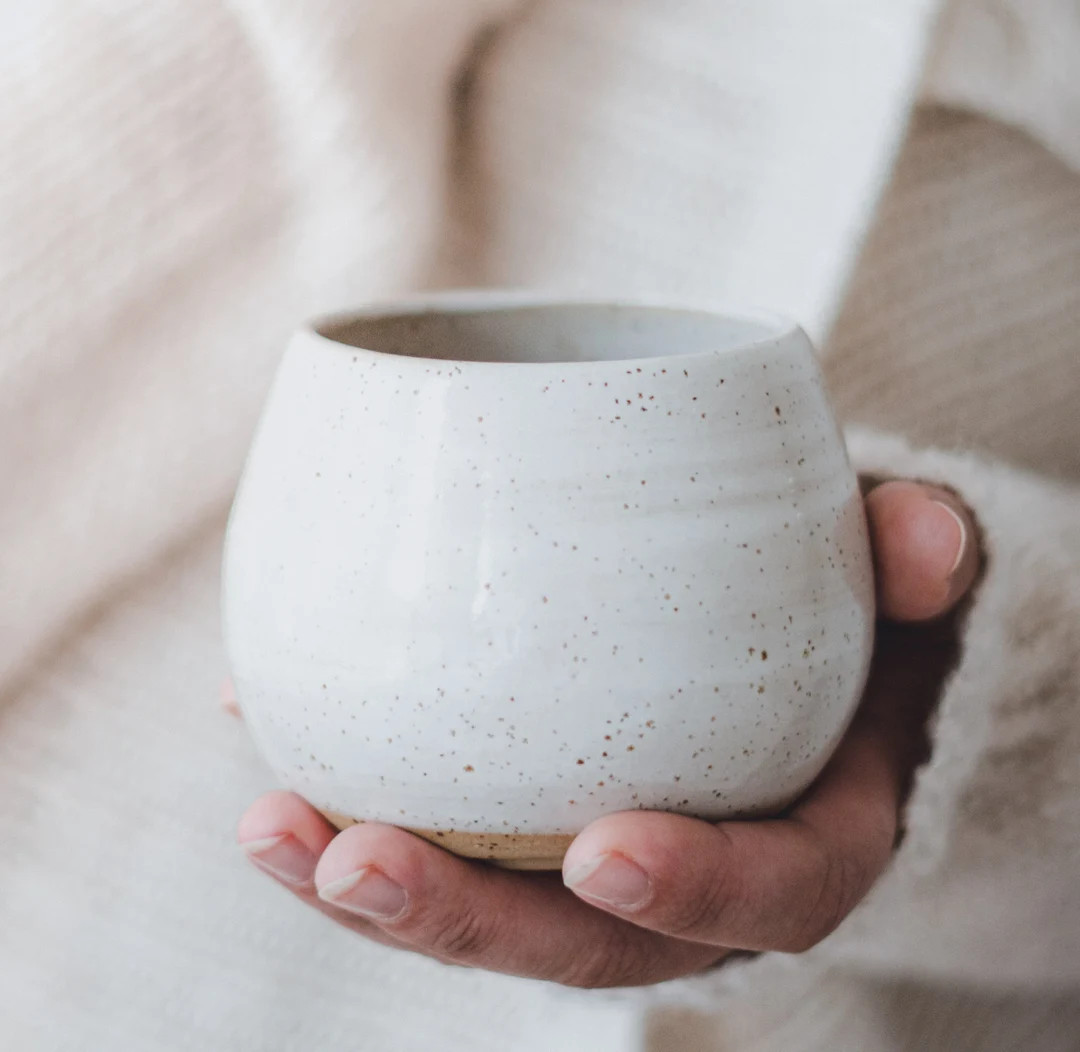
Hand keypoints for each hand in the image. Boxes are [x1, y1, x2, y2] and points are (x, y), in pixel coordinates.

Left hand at [236, 480, 978, 986]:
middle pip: (582, 938)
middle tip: (348, 862)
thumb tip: (926, 540)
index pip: (768, 893)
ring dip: (368, 878)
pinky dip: (354, 780)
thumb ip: (923, 557)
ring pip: (488, 899)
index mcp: (810, 829)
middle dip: (464, 921)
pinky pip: (442, 817)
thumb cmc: (855, 605)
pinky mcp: (524, 801)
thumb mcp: (903, 573)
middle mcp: (692, 865)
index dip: (692, 893)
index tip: (599, 855)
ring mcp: (594, 844)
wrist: (801, 621)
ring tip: (270, 822)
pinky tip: (260, 715)